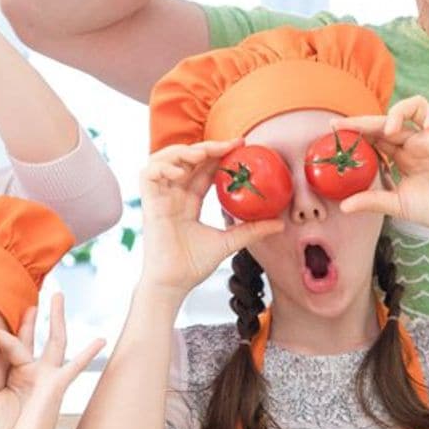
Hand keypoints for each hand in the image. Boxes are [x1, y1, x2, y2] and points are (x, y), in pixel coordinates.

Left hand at [0, 295, 104, 428]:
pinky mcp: (58, 383)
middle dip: (33, 319)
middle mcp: (34, 369)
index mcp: (17, 372)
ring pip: (55, 340)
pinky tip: (101, 340)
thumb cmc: (9, 427)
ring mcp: (48, 374)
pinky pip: (76, 365)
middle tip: (35, 301)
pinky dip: (88, 353)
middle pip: (34, 337)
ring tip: (59, 296)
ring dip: (57, 318)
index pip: (6, 345)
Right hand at [138, 141, 283, 293]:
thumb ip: (251, 230)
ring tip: (203, 153)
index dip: (219, 155)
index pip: (203, 169)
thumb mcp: (228, 242)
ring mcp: (160, 198)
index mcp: (189, 201)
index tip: (241, 146)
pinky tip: (181, 171)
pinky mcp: (148, 203)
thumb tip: (280, 224)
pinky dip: (163, 166)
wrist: (174, 284)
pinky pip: (148, 174)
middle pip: (187, 159)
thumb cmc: (193, 265)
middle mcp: (174, 195)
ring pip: (164, 159)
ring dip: (183, 151)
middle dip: (207, 147)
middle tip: (230, 144)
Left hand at [332, 97, 428, 234]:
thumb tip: (343, 206)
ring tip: (392, 130)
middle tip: (344, 126)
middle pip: (389, 119)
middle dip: (366, 121)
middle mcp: (417, 141)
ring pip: (416, 105)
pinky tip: (428, 126)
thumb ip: (372, 200)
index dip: (357, 130)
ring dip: (400, 111)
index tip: (334, 131)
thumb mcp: (396, 204)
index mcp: (403, 155)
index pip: (376, 135)